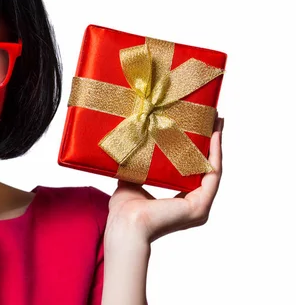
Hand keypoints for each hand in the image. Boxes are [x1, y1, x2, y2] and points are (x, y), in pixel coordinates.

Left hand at [106, 116, 223, 243]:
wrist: (125, 223)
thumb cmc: (125, 209)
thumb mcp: (133, 181)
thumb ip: (139, 167)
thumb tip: (134, 145)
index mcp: (181, 202)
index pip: (194, 171)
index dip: (199, 149)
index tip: (200, 127)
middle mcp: (194, 205)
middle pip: (207, 167)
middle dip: (211, 143)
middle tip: (213, 119)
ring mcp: (200, 207)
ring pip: (213, 169)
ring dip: (216, 145)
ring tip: (217, 122)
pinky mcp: (200, 205)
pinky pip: (212, 174)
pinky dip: (215, 154)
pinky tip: (214, 136)